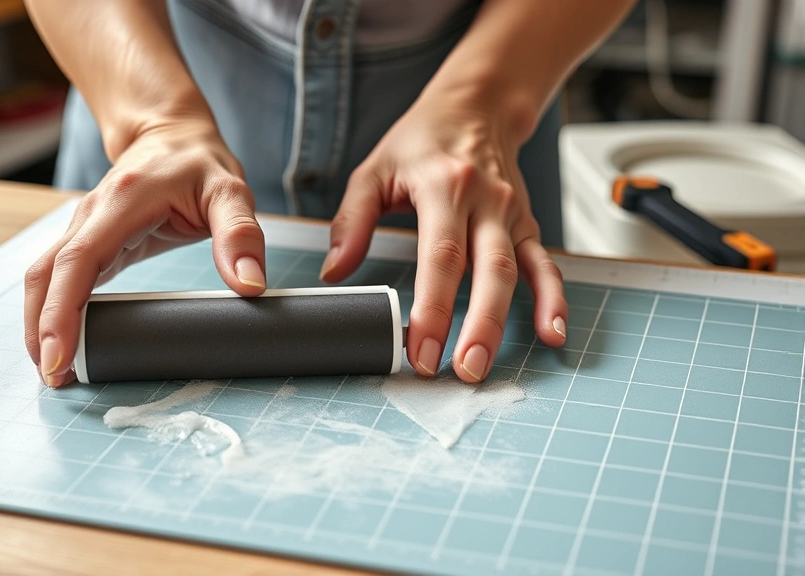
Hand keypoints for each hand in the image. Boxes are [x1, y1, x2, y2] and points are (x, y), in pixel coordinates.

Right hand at [24, 121, 266, 386]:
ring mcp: (84, 227)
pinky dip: (52, 311)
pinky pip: (58, 277)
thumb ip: (241, 235)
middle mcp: (91, 215)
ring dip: (39, 323)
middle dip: (40, 329)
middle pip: (46, 275)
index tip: (57, 356)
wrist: (172, 134)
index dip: (61, 312)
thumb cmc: (200, 162)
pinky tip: (63, 343)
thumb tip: (250, 285)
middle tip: (55, 378)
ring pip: (44, 277)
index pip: (78, 261)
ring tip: (55, 371)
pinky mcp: (88, 242)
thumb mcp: (231, 191)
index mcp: (122, 203)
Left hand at [319, 98, 567, 382]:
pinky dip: (553, 300)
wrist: (476, 107)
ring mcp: (511, 214)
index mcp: (443, 187)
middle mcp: (485, 201)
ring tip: (485, 367)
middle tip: (460, 371)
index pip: (440, 256)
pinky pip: (545, 265)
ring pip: (516, 273)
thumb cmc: (421, 141)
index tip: (418, 349)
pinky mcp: (527, 224)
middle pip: (487, 271)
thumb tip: (334, 273)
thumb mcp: (374, 170)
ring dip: (504, 323)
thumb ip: (352, 222)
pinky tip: (553, 333)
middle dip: (475, 326)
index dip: (432, 307)